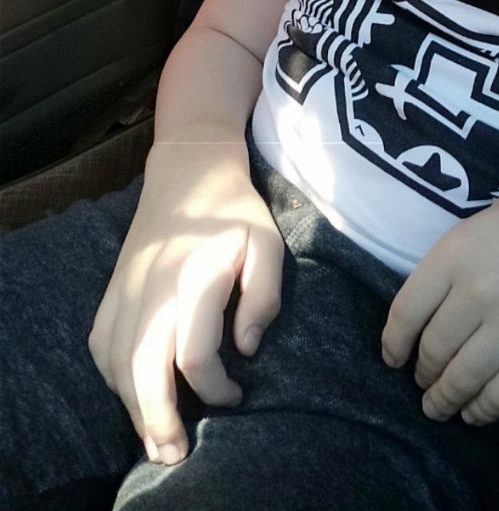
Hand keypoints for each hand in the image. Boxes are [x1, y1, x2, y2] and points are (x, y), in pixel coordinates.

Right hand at [88, 136, 283, 464]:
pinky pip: (101, 345)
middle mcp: (153, 287)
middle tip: (175, 454)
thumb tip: (247, 348)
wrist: (188, 171)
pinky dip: (113, 378)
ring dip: (132, 408)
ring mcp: (126, 289)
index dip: (216, 386)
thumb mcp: (267, 243)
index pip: (195, 353)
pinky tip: (131, 395)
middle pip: (143, 368)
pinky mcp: (113, 289)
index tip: (237, 393)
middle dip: (158, 419)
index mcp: (195, 276)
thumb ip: (265, 295)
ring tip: (155, 440)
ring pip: (116, 363)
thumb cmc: (234, 212)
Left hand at [381, 153, 498, 425]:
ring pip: (462, 379)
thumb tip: (446, 293)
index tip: (393, 358)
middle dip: (424, 374)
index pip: (405, 312)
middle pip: (432, 350)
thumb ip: (467, 254)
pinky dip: (483, 410)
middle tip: (423, 385)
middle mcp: (474, 292)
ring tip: (441, 408)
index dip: (394, 342)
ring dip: (446, 399)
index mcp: (455, 251)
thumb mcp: (496, 215)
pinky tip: (476, 412)